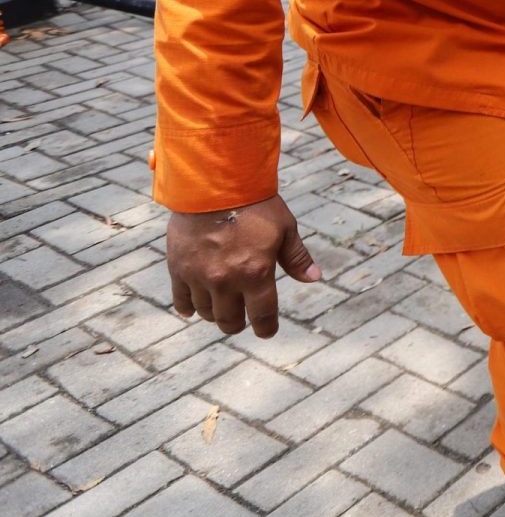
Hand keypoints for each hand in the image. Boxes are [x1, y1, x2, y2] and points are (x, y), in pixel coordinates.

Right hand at [167, 195, 321, 338]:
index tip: (267, 331)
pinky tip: (195, 307)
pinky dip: (189, 308)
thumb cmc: (256, 205)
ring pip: (206, 313)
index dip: (266, 328)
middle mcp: (226, 281)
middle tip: (241, 318)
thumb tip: (314, 278)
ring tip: (222, 306)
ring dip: (215, 314)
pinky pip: (181, 301)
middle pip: (230, 321)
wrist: (213, 185)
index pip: (262, 316)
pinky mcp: (178, 269)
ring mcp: (200, 277)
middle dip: (238, 324)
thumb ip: (297, 258)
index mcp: (256, 274)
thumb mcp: (284, 229)